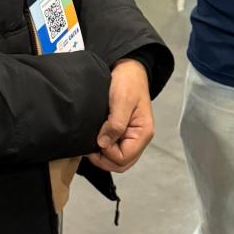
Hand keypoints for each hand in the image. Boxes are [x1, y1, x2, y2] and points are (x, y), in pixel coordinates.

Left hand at [88, 59, 153, 173]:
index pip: (123, 158)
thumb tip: (103, 143)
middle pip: (121, 164)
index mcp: (143, 133)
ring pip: (117, 160)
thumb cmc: (128, 82)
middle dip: (104, 159)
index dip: (107, 153)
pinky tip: (96, 138)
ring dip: (103, 155)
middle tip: (90, 146)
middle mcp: (140, 138)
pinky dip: (104, 149)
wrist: (128, 69)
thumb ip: (115, 124)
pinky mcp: (124, 133)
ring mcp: (132, 137)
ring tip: (92, 142)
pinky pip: (115, 150)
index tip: (97, 139)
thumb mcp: (121, 101)